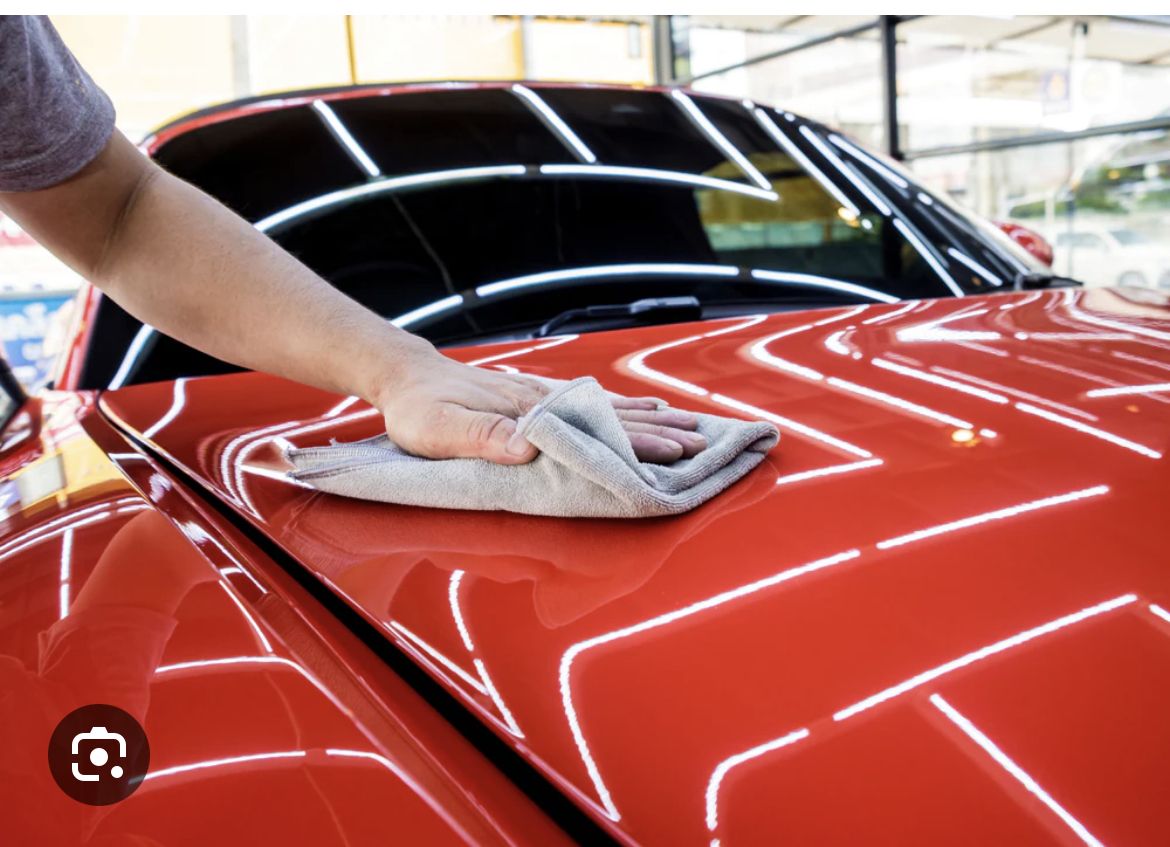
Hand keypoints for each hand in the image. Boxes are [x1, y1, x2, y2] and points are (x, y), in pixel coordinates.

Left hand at [373, 346, 706, 464]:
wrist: (407, 376)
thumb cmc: (419, 409)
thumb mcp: (437, 429)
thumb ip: (481, 438)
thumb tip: (529, 446)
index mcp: (529, 413)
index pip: (596, 431)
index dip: (638, 444)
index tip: (677, 454)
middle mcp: (545, 401)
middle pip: (616, 418)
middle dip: (663, 433)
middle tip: (706, 444)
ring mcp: (546, 397)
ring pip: (612, 408)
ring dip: (653, 419)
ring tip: (692, 426)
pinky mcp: (539, 397)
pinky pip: (593, 403)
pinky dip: (626, 407)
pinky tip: (644, 409)